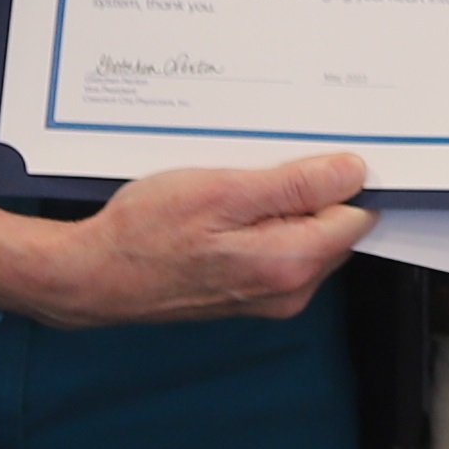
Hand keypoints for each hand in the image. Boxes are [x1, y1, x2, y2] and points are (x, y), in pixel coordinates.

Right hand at [0, 152, 368, 324]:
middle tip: (264, 163)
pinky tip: (226, 206)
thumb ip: (296, 185)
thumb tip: (355, 172)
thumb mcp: (223, 191)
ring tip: (236, 183)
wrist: (92, 276)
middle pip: (333, 225)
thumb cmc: (146, 233)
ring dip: (282, 205)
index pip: (356, 213)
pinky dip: (261, 222)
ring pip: (304, 235)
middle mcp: (289, 290)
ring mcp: (268, 296)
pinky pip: (275, 248)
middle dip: (311, 190)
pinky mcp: (246, 293)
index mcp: (292, 264)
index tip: (319, 151)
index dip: (342, 177)